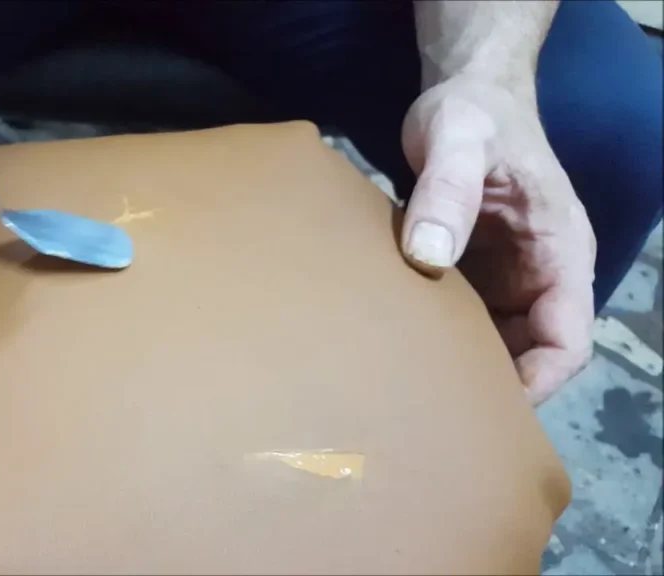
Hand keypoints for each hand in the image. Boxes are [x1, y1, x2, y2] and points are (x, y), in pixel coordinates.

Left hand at [400, 76, 595, 403]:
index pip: (568, 341)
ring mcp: (508, 276)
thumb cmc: (471, 114)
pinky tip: (397, 351)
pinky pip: (466, 320)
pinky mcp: (475, 272)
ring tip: (407, 388)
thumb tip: (428, 259)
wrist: (464, 94)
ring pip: (497, 344)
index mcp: (560, 252)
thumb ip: (447, 192)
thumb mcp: (458, 141)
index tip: (481, 404)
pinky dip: (439, 339)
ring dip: (461, 366)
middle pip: (531, 355)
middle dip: (491, 386)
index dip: (535, 381)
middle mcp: (540, 274)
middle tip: (428, 408)